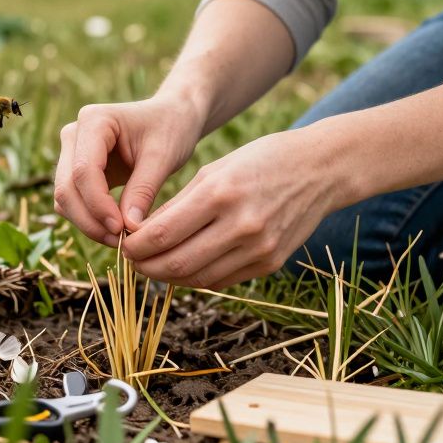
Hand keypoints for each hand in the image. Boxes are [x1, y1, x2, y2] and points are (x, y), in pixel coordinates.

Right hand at [55, 95, 205, 246]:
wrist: (171, 117)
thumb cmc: (170, 129)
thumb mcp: (163, 156)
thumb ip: (143, 190)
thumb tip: (128, 229)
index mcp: (94, 121)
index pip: (83, 171)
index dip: (98, 205)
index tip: (122, 229)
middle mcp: (74, 134)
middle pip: (66, 187)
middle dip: (90, 220)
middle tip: (120, 242)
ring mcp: (71, 152)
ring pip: (64, 199)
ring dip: (87, 224)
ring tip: (120, 238)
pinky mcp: (76, 170)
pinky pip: (73, 201)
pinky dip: (89, 219)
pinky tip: (115, 229)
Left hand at [121, 126, 347, 288]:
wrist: (320, 170)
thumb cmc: (260, 162)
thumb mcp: (214, 170)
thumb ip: (178, 204)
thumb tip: (141, 234)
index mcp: (220, 194)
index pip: (161, 233)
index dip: (135, 246)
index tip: (123, 244)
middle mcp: (241, 225)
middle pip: (176, 263)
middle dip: (146, 267)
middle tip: (132, 261)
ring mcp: (259, 248)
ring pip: (198, 278)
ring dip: (169, 277)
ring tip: (153, 266)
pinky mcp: (271, 264)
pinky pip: (222, 280)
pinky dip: (197, 277)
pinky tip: (185, 267)